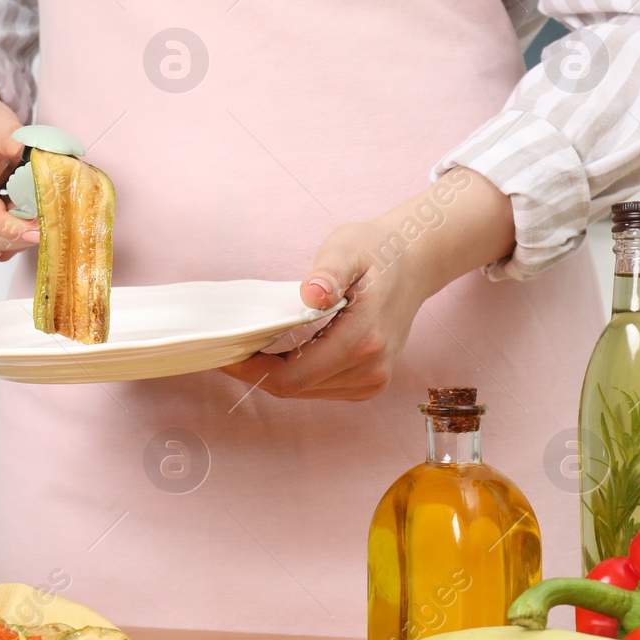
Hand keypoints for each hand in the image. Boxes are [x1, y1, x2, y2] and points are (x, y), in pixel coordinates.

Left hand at [220, 168, 513, 400]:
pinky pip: (319, 388)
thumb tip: (313, 294)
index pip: (292, 375)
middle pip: (294, 387)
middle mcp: (371, 368)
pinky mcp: (369, 383)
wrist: (414, 263)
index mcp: (364, 339)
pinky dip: (295, 373)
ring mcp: (372, 380)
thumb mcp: (347, 248)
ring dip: (274, 372)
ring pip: (304, 391)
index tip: (225, 351)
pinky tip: (282, 349)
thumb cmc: (375, 251)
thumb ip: (329, 272)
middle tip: (229, 345)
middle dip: (256, 370)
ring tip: (252, 343)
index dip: (252, 369)